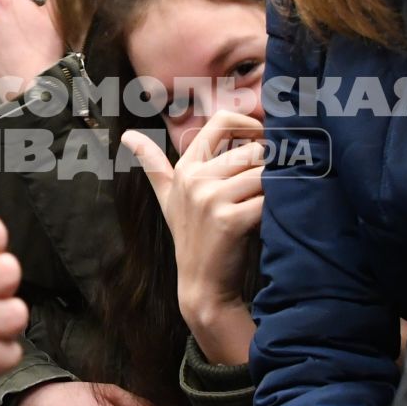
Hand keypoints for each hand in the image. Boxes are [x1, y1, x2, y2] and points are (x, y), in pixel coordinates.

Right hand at [121, 111, 263, 364]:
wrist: (202, 285)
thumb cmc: (191, 237)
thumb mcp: (167, 198)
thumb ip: (152, 164)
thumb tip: (128, 136)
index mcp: (185, 167)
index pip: (222, 120)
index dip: (251, 125)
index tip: (264, 142)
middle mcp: (195, 178)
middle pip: (254, 149)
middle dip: (271, 166)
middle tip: (271, 187)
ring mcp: (210, 199)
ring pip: (265, 172)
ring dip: (277, 188)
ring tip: (269, 205)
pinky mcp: (230, 220)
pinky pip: (269, 197)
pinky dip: (278, 206)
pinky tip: (270, 219)